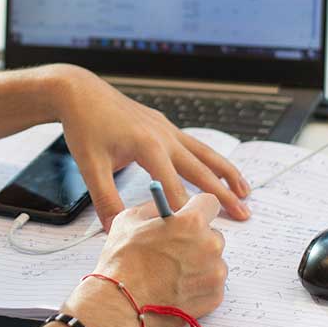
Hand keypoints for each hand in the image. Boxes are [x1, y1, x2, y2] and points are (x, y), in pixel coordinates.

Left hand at [51, 66, 250, 229]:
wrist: (81, 92)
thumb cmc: (85, 125)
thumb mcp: (90, 165)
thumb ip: (105, 199)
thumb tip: (115, 231)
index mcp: (148, 146)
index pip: (172, 188)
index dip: (184, 213)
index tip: (199, 234)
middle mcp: (164, 136)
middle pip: (201, 170)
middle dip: (223, 194)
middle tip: (244, 214)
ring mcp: (166, 129)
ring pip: (205, 154)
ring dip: (226, 173)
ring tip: (246, 191)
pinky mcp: (163, 125)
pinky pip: (194, 145)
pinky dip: (211, 159)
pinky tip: (218, 169)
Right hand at [62, 194, 226, 326]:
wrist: (120, 305)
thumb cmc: (122, 262)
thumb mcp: (129, 220)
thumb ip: (154, 209)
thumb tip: (165, 209)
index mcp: (191, 222)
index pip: (209, 203)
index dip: (198, 208)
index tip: (191, 216)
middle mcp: (210, 245)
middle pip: (212, 234)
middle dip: (197, 239)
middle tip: (175, 250)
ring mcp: (215, 273)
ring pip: (214, 261)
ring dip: (200, 264)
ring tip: (172, 274)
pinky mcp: (214, 296)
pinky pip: (212, 284)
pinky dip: (199, 286)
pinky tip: (177, 288)